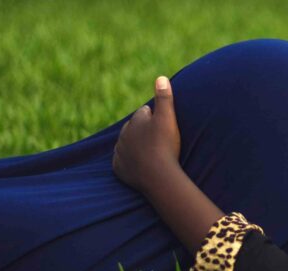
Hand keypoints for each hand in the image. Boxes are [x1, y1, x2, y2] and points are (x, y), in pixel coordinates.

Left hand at [113, 76, 180, 192]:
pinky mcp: (119, 169)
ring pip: (128, 145)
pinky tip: (143, 165)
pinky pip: (125, 162)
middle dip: (144, 131)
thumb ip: (164, 97)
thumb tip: (161, 77)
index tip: (165, 126)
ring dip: (138, 146)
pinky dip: (132, 163)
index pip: (144, 113)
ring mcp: (120, 152)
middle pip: (135, 129)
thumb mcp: (168, 118)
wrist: (158, 176)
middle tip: (160, 140)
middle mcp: (123, 135)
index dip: (156, 118)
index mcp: (135, 120)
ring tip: (153, 153)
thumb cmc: (165, 145)